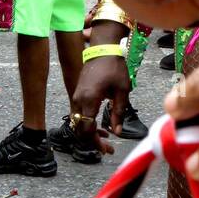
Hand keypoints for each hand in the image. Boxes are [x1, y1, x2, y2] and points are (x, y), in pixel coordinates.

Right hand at [73, 21, 132, 141]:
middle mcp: (79, 99)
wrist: (103, 49)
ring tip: (105, 138)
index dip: (95, 141)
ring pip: (78, 122)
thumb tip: (117, 132)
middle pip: (80, 128)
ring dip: (89, 132)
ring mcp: (76, 96)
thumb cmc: (114, 67)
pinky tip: (100, 125)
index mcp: (89, 100)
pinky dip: (87, 122)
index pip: (87, 128)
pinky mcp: (78, 93)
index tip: (107, 148)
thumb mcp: (122, 91)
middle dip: (92, 140)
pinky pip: (79, 113)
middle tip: (107, 148)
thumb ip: (118, 112)